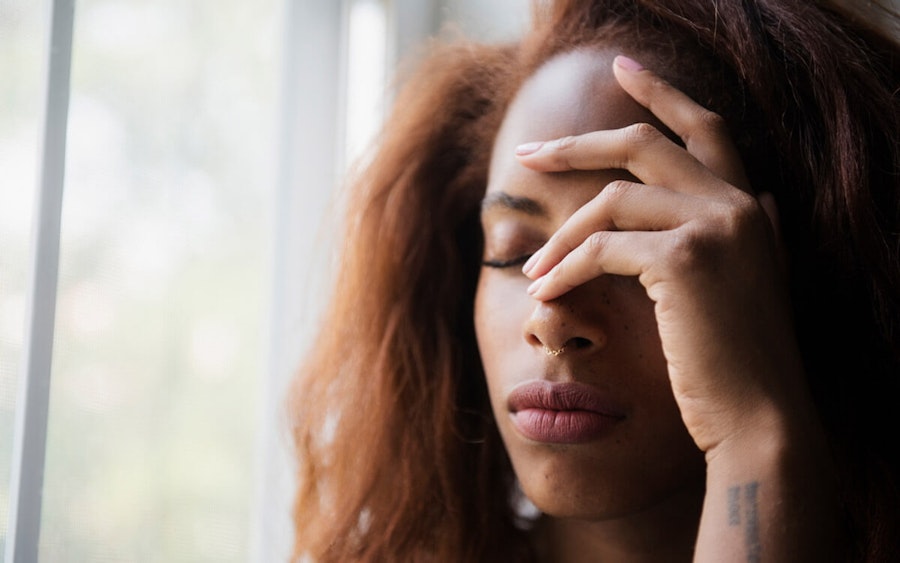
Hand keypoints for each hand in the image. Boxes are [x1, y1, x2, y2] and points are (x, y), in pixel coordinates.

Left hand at [516, 55, 808, 455]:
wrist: (761, 417)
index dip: (662, 93)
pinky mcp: (684, 260)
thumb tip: (760, 194)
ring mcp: (714, 227)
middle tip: (527, 154)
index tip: (622, 67)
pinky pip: (602, 249)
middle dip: (575, 146)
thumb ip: (750, 232)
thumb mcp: (750, 281)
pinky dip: (566, 269)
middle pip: (641, 144)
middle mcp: (736, 203)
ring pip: (612, 201)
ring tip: (532, 272)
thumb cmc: (738, 360)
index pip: (705, 127)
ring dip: (562, 235)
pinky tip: (547, 294)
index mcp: (748, 205)